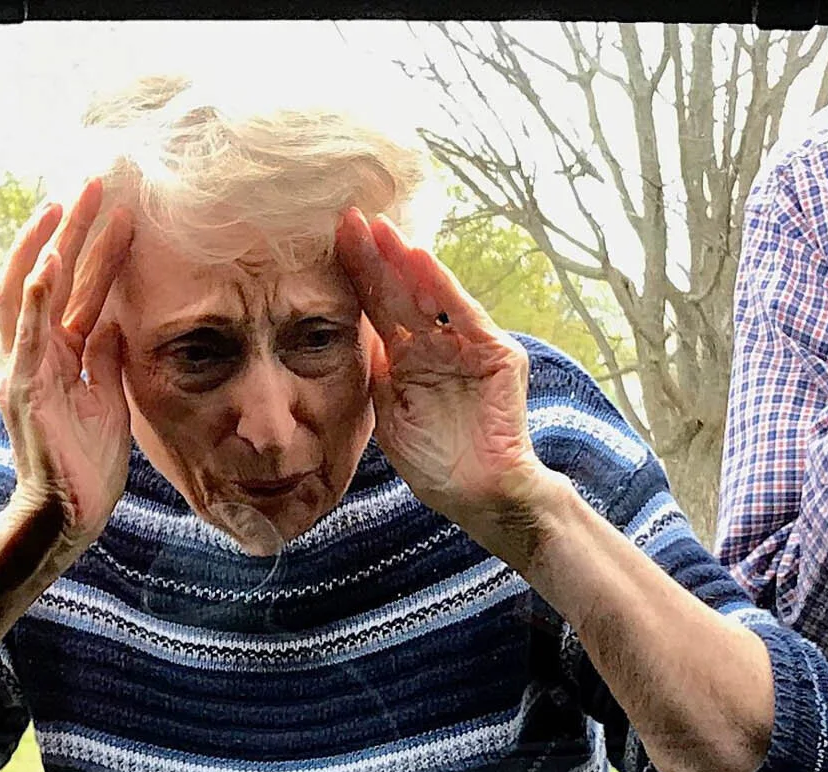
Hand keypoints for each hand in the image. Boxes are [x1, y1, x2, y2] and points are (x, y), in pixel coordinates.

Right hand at [0, 179, 136, 573]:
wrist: (70, 515)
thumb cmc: (87, 465)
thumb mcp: (108, 401)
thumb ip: (106, 359)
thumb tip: (117, 321)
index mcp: (54, 357)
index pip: (74, 291)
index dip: (93, 251)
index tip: (118, 213)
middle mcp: (33, 354)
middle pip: (49, 277)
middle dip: (70, 230)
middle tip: (94, 182)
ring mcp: (24, 369)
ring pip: (31, 294)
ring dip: (50, 246)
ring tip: (68, 203)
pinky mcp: (24, 390)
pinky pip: (28, 337)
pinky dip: (38, 298)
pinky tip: (50, 263)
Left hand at [334, 209, 549, 556]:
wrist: (480, 498)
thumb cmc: (437, 466)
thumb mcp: (390, 416)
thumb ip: (377, 374)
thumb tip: (353, 333)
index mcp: (409, 359)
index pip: (378, 308)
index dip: (357, 276)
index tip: (330, 242)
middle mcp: (438, 345)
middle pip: (401, 292)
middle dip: (376, 256)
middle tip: (348, 218)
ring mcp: (469, 346)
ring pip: (432, 295)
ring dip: (405, 261)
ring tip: (378, 229)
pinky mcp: (497, 356)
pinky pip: (465, 316)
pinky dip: (443, 288)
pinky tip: (419, 260)